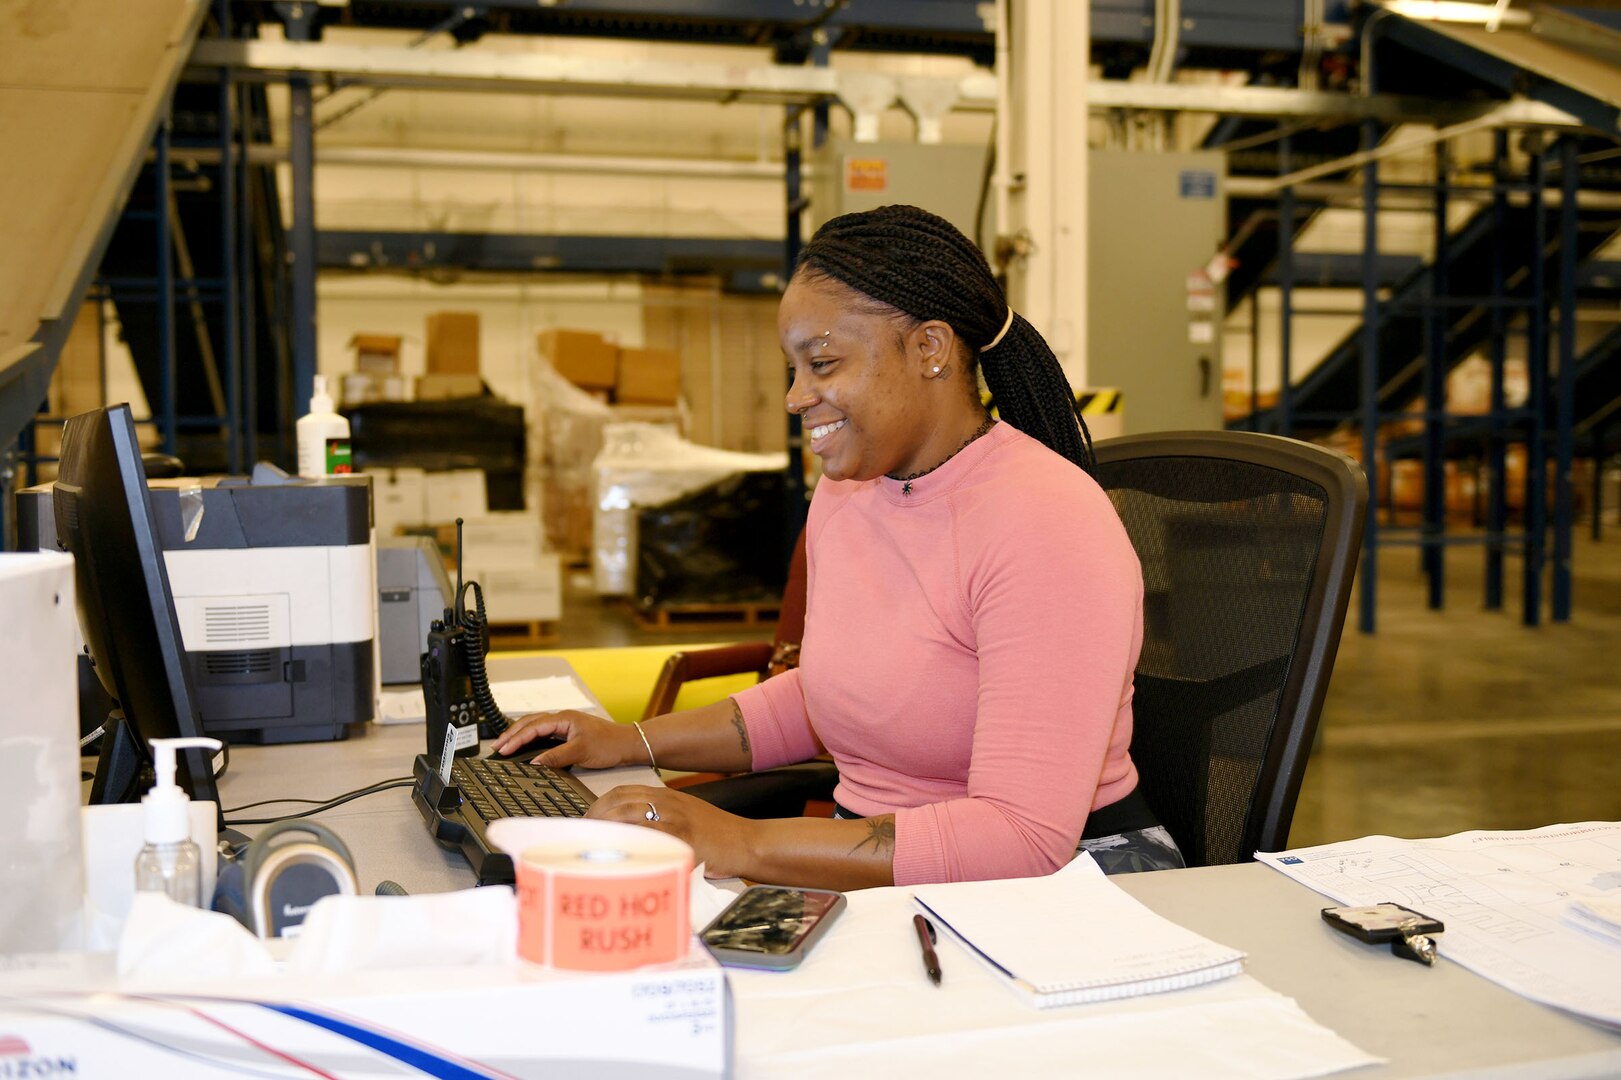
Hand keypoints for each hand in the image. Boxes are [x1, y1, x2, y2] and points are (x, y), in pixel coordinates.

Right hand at [492, 710, 640, 769]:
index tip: (503, 749)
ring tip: (504, 745)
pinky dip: (530, 738)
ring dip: (519, 735)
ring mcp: (566, 725)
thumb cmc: (610, 744)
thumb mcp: (581, 752)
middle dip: (511, 734)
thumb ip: (556, 757)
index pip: (533, 727)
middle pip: (530, 723)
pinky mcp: (569, 733)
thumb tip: (534, 762)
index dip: (516, 738)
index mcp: (564, 718)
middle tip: (496, 747)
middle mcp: (563, 719)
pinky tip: (525, 745)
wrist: (628, 744)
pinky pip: (544, 733)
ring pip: (536, 726)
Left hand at [588, 785, 754, 879]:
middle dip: (595, 817)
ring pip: (627, 813)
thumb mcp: (685, 819)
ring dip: (605, 829)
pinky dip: (628, 842)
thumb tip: (629, 836)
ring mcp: (674, 816)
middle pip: (618, 800)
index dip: (598, 805)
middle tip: (583, 837)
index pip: (621, 791)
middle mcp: (667, 801)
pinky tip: (618, 853)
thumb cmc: (717, 836)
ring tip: (593, 846)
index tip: (587, 822)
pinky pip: (647, 833)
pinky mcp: (681, 834)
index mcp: (666, 796)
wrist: (746, 842)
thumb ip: (659, 821)